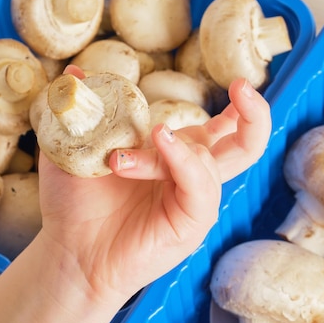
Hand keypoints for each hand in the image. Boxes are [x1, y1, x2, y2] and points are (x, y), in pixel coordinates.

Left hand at [37, 70, 271, 303]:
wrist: (68, 251)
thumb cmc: (74, 202)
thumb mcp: (75, 146)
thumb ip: (83, 109)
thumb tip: (76, 71)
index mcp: (174, 154)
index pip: (222, 128)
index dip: (239, 106)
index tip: (237, 83)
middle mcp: (190, 174)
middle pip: (246, 145)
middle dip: (255, 114)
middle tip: (243, 87)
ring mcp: (192, 200)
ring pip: (206, 158)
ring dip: (166, 147)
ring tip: (116, 159)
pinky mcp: (191, 224)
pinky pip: (200, 186)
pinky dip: (182, 159)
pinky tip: (158, 142)